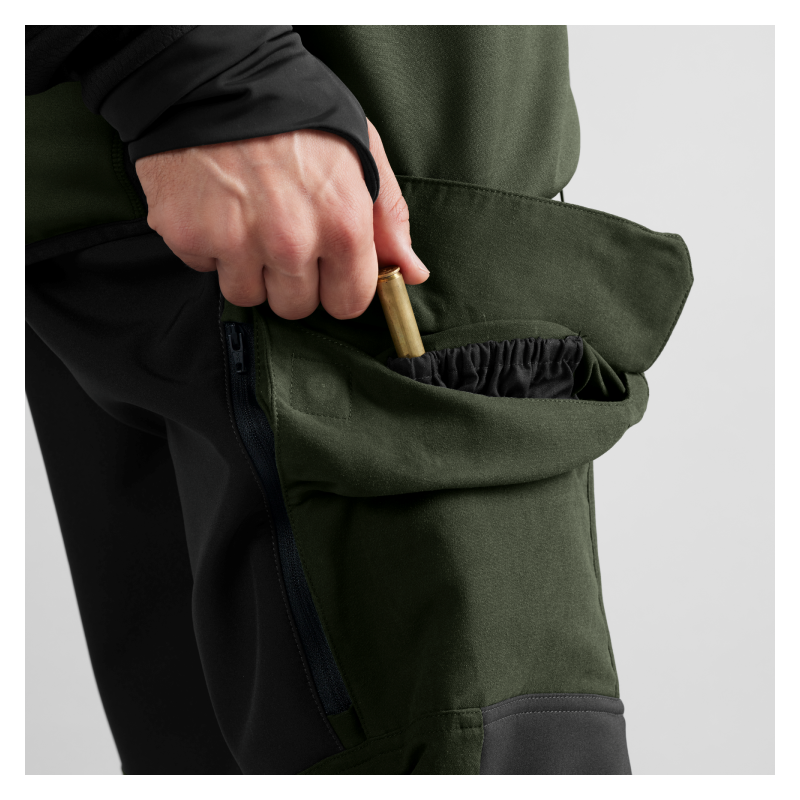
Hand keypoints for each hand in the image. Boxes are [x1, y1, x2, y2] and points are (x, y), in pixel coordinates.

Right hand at [135, 121, 428, 319]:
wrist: (213, 72)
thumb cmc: (297, 112)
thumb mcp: (363, 152)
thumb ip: (390, 219)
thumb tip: (412, 272)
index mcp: (342, 224)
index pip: (347, 304)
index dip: (338, 287)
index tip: (327, 268)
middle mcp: (291, 240)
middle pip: (295, 308)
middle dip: (292, 280)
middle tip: (282, 233)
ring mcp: (236, 241)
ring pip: (248, 296)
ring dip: (248, 269)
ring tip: (248, 218)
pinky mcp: (188, 235)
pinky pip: (205, 269)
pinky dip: (209, 246)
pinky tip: (217, 207)